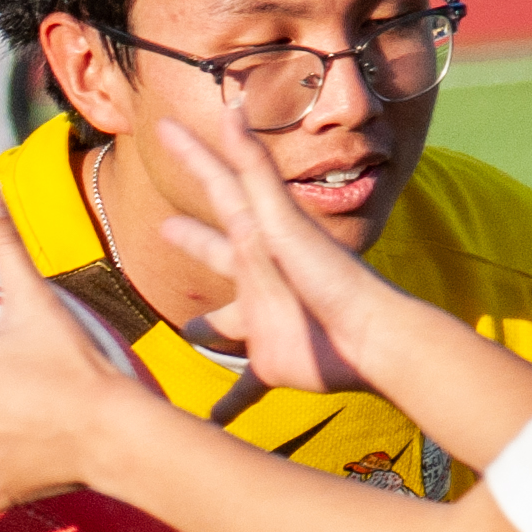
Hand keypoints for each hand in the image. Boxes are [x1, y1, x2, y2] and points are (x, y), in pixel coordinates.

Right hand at [153, 118, 386, 393]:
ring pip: (226, 323)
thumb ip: (254, 168)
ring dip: (207, 328)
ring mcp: (265, 319)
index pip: (218, 185)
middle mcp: (257, 275)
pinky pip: (244, 385)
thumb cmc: (329, 278)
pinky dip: (228, 403)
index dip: (191, 154)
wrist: (371, 338)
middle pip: (217, 251)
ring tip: (188, 333)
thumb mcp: (281, 220)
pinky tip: (210, 423)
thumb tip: (232, 108)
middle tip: (165, 229)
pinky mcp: (274, 362)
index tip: (161, 127)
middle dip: (193, 240)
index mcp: (257, 236)